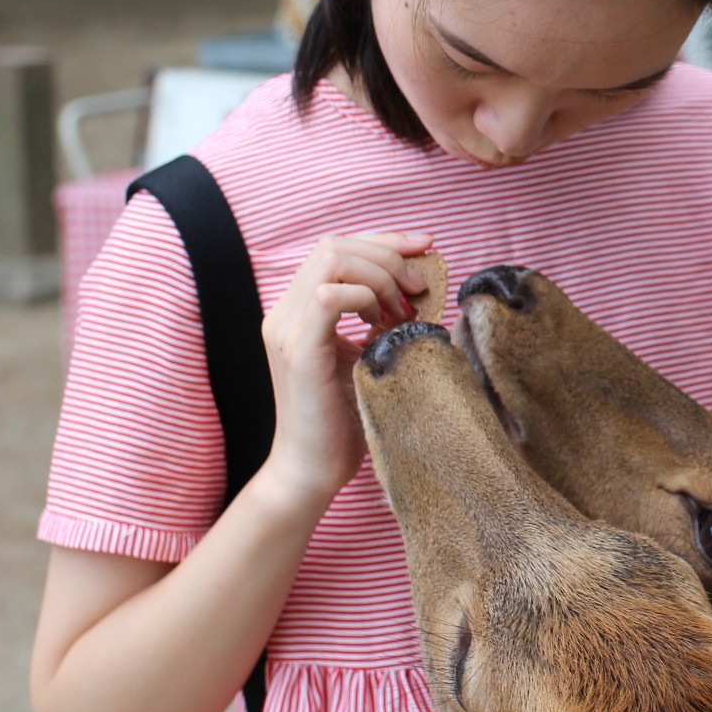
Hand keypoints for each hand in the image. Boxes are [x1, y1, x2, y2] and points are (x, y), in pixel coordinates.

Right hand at [259, 231, 433, 506]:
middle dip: (388, 255)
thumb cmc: (346, 418)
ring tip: (401, 312)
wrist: (313, 471)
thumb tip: (420, 289)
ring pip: (332, 260)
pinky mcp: (298, 352)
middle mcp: (285, 312)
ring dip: (379, 276)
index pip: (337, 248)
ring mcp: (286, 329)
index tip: (426, 247)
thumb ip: (383, 320)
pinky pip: (329, 297)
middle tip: (418, 289)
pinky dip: (365, 299)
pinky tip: (382, 326)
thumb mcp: (370, 354)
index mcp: (299, 310)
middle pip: (335, 245)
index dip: (385, 240)